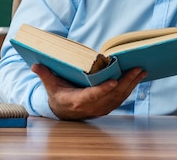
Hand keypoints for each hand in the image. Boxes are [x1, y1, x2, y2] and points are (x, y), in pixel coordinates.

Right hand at [31, 64, 146, 119]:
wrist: (64, 112)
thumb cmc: (58, 95)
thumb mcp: (50, 85)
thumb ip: (45, 75)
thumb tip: (35, 65)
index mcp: (77, 101)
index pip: (92, 96)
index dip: (103, 89)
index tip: (114, 81)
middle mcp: (91, 106)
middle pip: (112, 95)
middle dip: (126, 82)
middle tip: (137, 69)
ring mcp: (101, 108)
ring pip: (119, 97)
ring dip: (132, 84)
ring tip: (141, 71)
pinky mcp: (107, 107)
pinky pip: (121, 98)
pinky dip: (130, 88)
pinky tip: (137, 78)